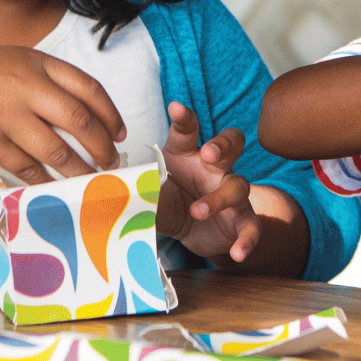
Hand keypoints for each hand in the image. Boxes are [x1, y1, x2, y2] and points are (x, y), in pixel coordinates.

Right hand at [0, 45, 125, 183]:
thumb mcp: (13, 61)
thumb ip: (45, 80)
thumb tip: (81, 114)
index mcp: (37, 63)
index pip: (90, 89)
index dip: (111, 115)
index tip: (120, 133)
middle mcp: (27, 87)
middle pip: (81, 122)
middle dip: (103, 148)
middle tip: (110, 163)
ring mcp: (8, 116)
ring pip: (58, 152)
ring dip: (80, 172)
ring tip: (90, 182)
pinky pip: (28, 169)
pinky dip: (45, 182)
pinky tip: (54, 188)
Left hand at [154, 102, 261, 265]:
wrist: (193, 234)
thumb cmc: (170, 203)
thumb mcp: (151, 199)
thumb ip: (138, 196)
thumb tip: (108, 199)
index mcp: (187, 154)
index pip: (188, 130)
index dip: (184, 118)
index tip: (175, 107)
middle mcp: (213, 168)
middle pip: (230, 143)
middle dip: (222, 145)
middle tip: (207, 153)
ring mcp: (231, 191)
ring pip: (239, 185)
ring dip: (219, 198)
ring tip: (197, 211)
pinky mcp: (242, 218)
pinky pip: (251, 226)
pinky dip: (247, 239)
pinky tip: (237, 253)